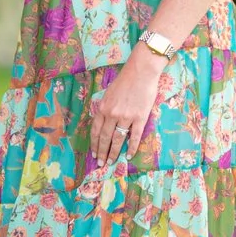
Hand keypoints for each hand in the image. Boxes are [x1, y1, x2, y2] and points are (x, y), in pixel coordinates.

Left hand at [88, 47, 165, 163]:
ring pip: (117, 139)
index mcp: (102, 107)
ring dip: (113, 153)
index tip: (93, 154)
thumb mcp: (108, 93)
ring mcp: (126, 117)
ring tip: (111, 162)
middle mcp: (112, 114)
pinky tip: (128, 156)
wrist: (141, 72)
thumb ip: (105, 108)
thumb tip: (104, 122)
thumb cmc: (125, 80)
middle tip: (100, 164)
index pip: (95, 131)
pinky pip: (134, 136)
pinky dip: (131, 148)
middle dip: (102, 153)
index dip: (94, 144)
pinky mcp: (140, 118)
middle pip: (105, 138)